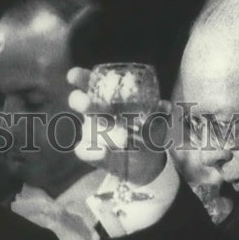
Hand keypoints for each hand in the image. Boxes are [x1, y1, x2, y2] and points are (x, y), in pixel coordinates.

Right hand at [66, 67, 169, 185]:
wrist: (146, 163)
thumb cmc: (148, 132)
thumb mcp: (158, 121)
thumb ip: (160, 113)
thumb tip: (165, 106)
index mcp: (107, 97)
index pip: (89, 82)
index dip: (79, 77)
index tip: (73, 76)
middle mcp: (95, 112)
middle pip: (78, 102)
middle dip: (80, 101)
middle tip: (89, 105)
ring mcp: (91, 132)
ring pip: (86, 129)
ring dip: (99, 132)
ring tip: (123, 139)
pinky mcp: (91, 152)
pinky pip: (83, 151)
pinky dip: (93, 151)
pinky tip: (105, 152)